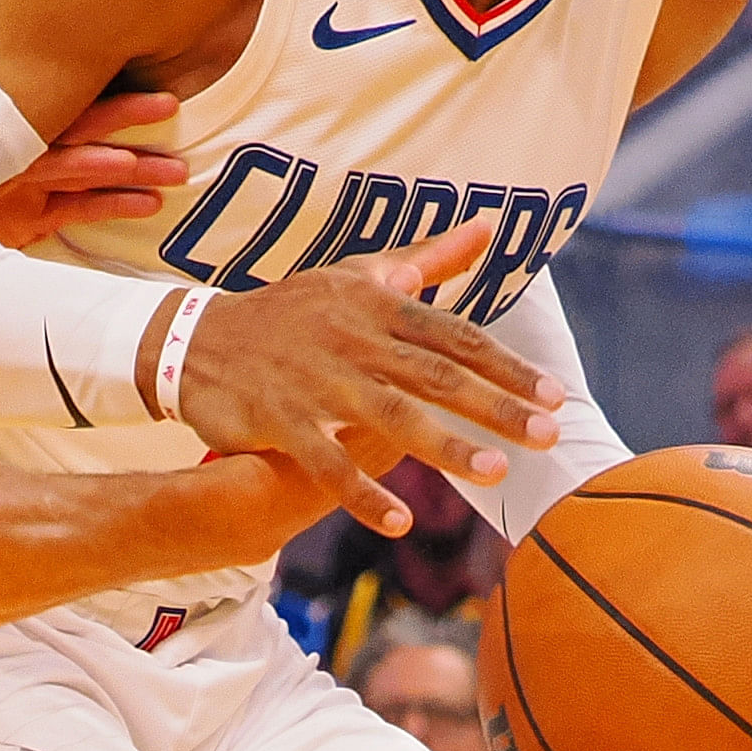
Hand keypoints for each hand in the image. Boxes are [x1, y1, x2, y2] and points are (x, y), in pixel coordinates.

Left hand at [0, 89, 182, 250]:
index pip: (43, 138)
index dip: (81, 138)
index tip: (120, 148)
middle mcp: (14, 166)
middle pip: (76, 137)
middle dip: (122, 123)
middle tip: (166, 107)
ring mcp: (27, 190)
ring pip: (89, 172)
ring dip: (133, 171)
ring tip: (179, 171)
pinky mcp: (32, 216)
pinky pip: (79, 207)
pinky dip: (113, 205)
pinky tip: (150, 203)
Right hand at [166, 221, 556, 525]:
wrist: (197, 339)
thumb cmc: (292, 310)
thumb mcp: (358, 275)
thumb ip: (428, 259)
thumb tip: (489, 227)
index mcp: (378, 304)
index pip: (455, 336)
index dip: (506, 366)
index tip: (554, 393)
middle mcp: (354, 341)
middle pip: (436, 376)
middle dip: (495, 407)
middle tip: (549, 435)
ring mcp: (317, 383)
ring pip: (390, 417)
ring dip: (444, 448)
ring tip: (494, 474)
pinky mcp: (281, 421)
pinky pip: (326, 462)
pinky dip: (361, 493)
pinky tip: (399, 522)